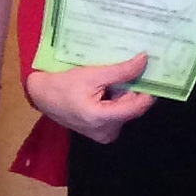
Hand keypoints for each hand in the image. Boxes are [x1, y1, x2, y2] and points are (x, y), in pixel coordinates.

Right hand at [22, 51, 154, 143]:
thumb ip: (121, 71)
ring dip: (124, 95)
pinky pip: (118, 115)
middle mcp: (106, 132)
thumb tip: (144, 61)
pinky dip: (116, 101)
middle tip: (130, 71)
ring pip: (126, 111)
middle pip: (133, 108)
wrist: (41, 96)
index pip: (138, 107)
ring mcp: (104, 135)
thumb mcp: (92, 74)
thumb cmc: (63, 85)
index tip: (153, 73)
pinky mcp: (102, 132)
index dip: (148, 89)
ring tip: (112, 80)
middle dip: (133, 90)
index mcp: (102, 119)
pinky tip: (106, 90)